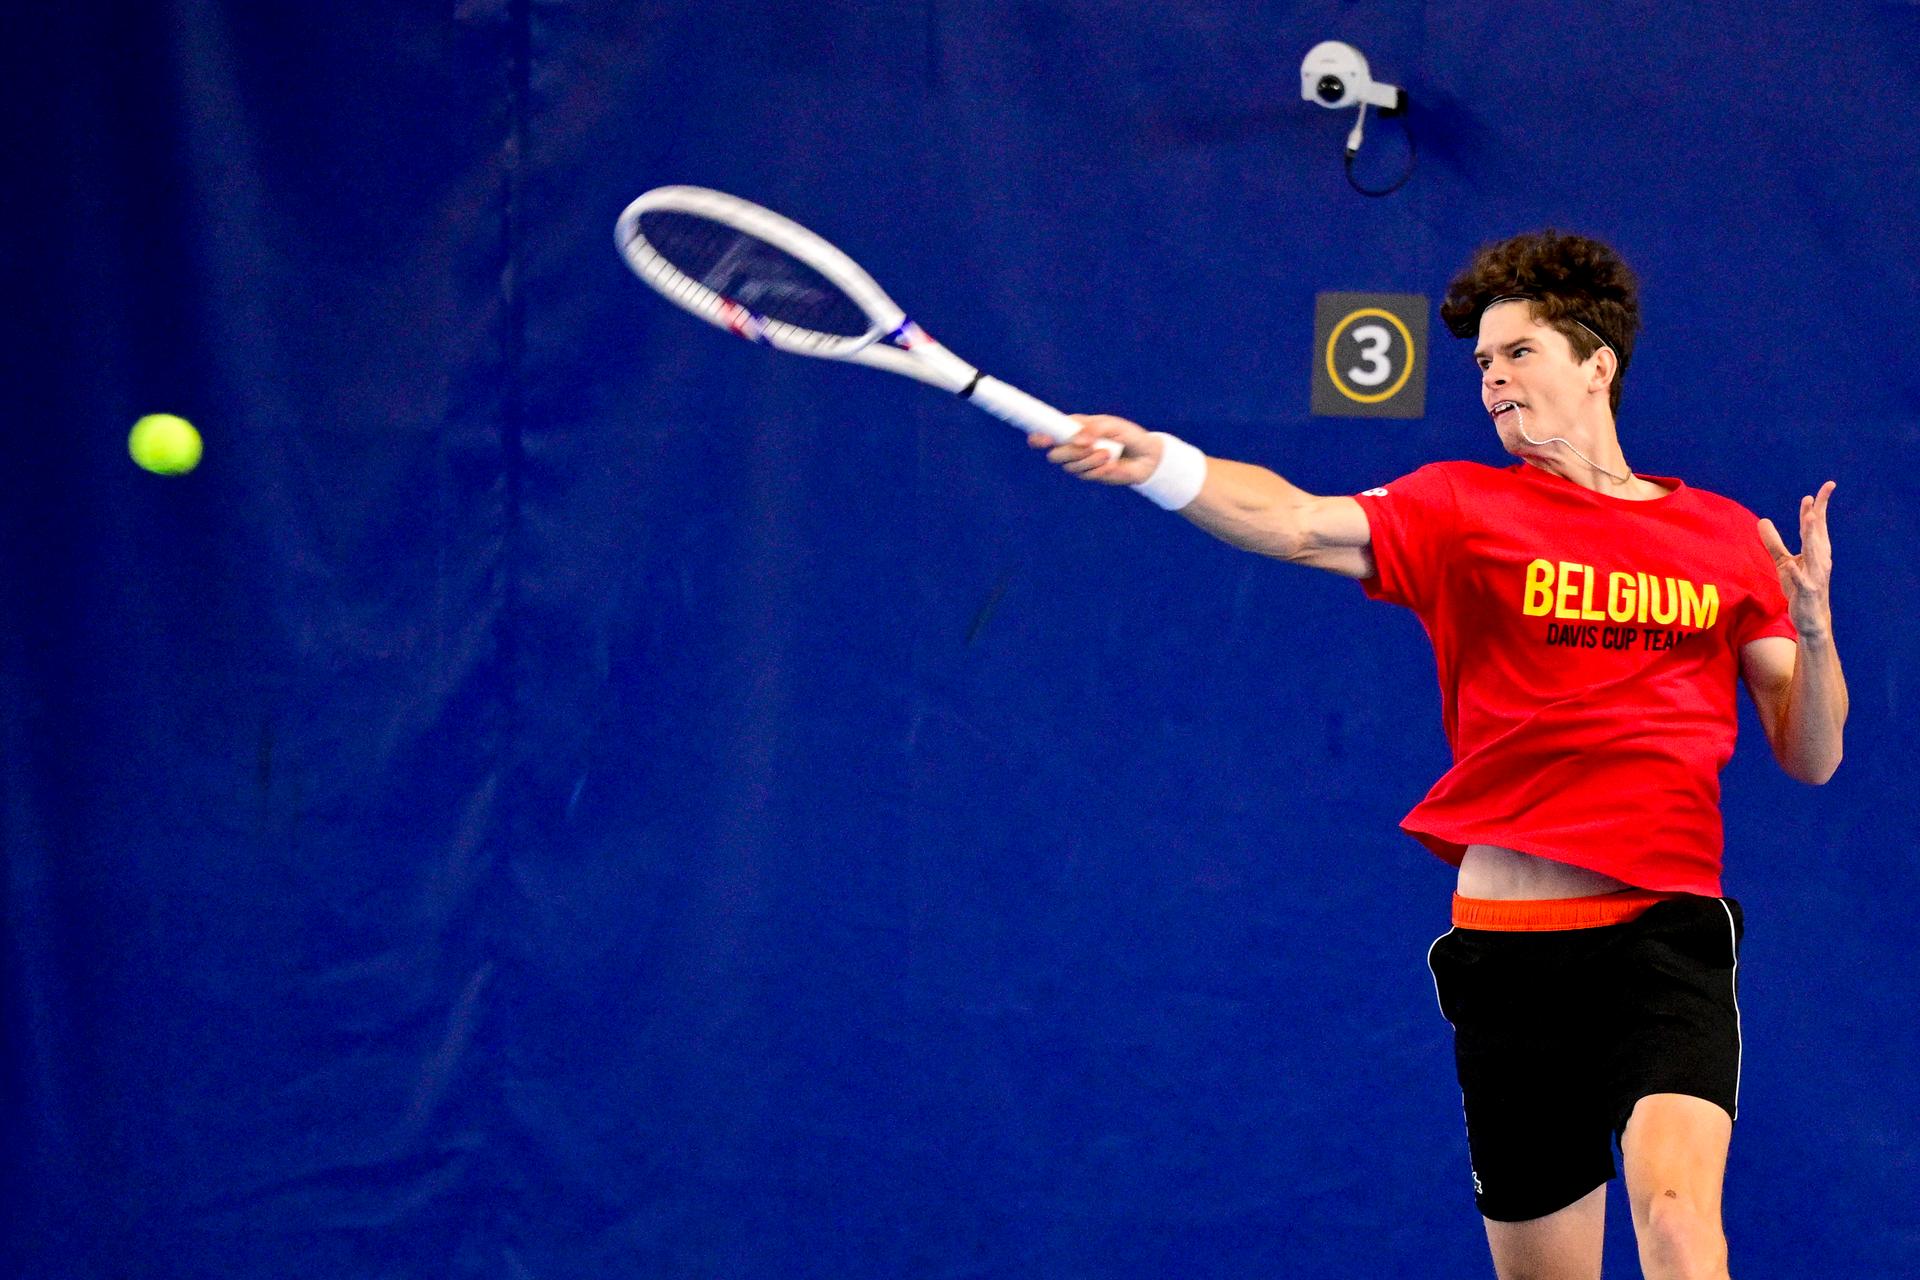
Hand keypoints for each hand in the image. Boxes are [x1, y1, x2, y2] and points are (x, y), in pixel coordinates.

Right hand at [1027, 414, 1160, 485]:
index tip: (1041, 439)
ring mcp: (1081, 462)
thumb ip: (1093, 429)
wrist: (1146, 455)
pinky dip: (1099, 469)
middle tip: (1088, 446)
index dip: (1040, 436)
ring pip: (1071, 466)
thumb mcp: (1112, 425)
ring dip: (1088, 460)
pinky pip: (1086, 475)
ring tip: (1107, 453)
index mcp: (1074, 429)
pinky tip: (1111, 463)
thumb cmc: (1128, 435)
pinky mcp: (1091, 475)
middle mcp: (1073, 446)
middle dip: (1069, 452)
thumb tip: (1077, 439)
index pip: (1049, 432)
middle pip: (1055, 455)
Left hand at [1757, 480, 1835, 639]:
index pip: (1817, 525)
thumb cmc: (1799, 587)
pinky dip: (1797, 573)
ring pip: (1814, 553)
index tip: (1826, 486)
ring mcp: (1815, 576)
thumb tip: (1762, 520)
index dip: (1818, 507)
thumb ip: (1773, 542)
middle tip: (1812, 499)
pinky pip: (1802, 581)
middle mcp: (1819, 560)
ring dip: (1812, 536)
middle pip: (1816, 535)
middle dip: (1814, 516)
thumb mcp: (1783, 562)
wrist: (1811, 617)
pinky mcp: (1808, 592)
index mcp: (1816, 551)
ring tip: (1810, 519)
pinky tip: (1790, 565)